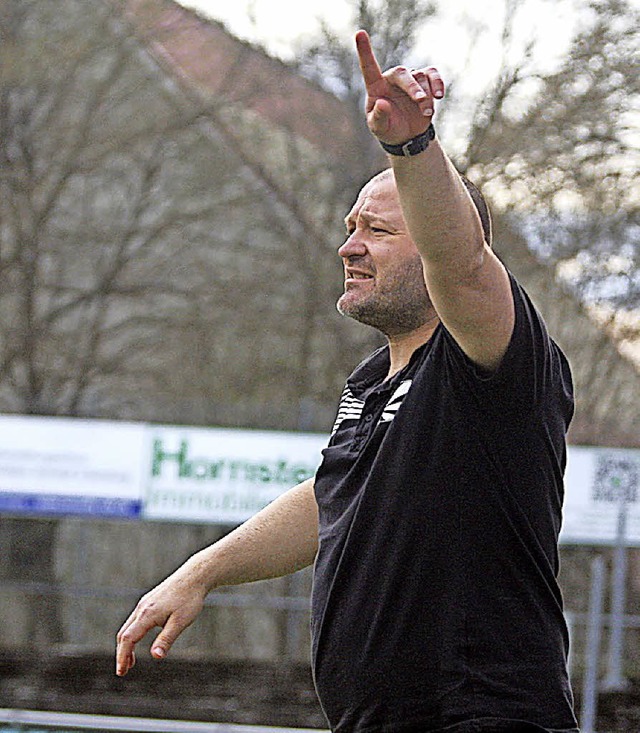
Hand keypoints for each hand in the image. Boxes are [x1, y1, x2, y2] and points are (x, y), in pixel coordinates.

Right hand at [115, 569, 206, 675]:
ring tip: (130, 662)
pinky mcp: (150, 600)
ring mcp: (145, 603)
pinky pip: (135, 620)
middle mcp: (142, 607)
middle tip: (123, 671)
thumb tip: (155, 657)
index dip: (122, 657)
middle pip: (124, 634)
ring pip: (128, 626)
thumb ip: (166, 639)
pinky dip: (132, 634)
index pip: (128, 639)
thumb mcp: (180, 622)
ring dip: (127, 644)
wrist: (195, 575)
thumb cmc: (190, 599)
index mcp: (147, 614)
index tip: (121, 672)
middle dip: (122, 653)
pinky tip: (139, 639)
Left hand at [355, 30, 444, 144]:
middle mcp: (392, 79)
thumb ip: (379, 117)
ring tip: (426, 113)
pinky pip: (433, 76)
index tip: (360, 33)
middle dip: (412, 87)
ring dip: (426, 97)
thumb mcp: (379, 128)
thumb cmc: (388, 129)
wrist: (406, 135)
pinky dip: (438, 84)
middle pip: (403, 73)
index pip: (369, 68)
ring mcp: (410, 79)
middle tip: (419, 101)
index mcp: (376, 87)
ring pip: (421, 78)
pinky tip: (439, 96)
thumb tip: (382, 103)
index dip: (364, 51)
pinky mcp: (425, 82)